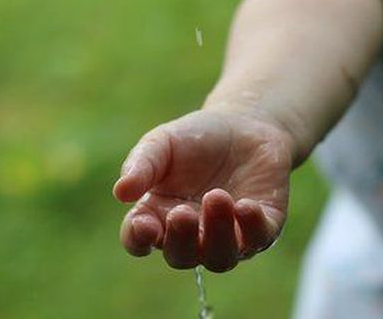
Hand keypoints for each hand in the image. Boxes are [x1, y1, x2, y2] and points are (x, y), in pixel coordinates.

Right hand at [113, 109, 293, 271]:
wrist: (244, 124)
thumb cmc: (195, 138)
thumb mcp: (162, 143)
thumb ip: (142, 165)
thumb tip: (121, 192)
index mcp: (158, 215)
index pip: (139, 240)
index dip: (138, 238)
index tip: (143, 224)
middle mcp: (192, 234)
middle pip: (181, 256)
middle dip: (181, 239)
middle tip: (182, 212)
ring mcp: (228, 236)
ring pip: (219, 257)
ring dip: (217, 233)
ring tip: (217, 197)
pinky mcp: (262, 228)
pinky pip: (257, 239)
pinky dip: (251, 228)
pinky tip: (246, 206)